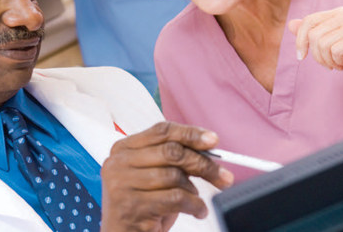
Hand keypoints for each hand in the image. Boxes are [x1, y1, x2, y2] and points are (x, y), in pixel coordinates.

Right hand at [100, 122, 233, 231]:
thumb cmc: (143, 206)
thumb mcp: (155, 176)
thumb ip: (173, 159)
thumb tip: (209, 149)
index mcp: (124, 149)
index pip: (162, 131)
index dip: (191, 134)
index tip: (213, 141)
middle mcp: (119, 163)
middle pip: (172, 152)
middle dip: (203, 163)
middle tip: (224, 175)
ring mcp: (122, 184)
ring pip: (174, 176)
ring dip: (195, 190)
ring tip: (197, 201)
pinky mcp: (131, 206)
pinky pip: (176, 198)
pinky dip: (195, 205)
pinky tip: (198, 211)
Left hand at [288, 7, 342, 85]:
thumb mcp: (331, 45)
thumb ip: (313, 33)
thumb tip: (291, 24)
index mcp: (339, 12)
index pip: (309, 21)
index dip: (300, 40)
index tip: (301, 56)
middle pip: (313, 35)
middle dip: (317, 55)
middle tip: (330, 63)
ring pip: (323, 44)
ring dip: (328, 61)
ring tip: (340, 63)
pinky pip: (335, 51)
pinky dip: (338, 62)